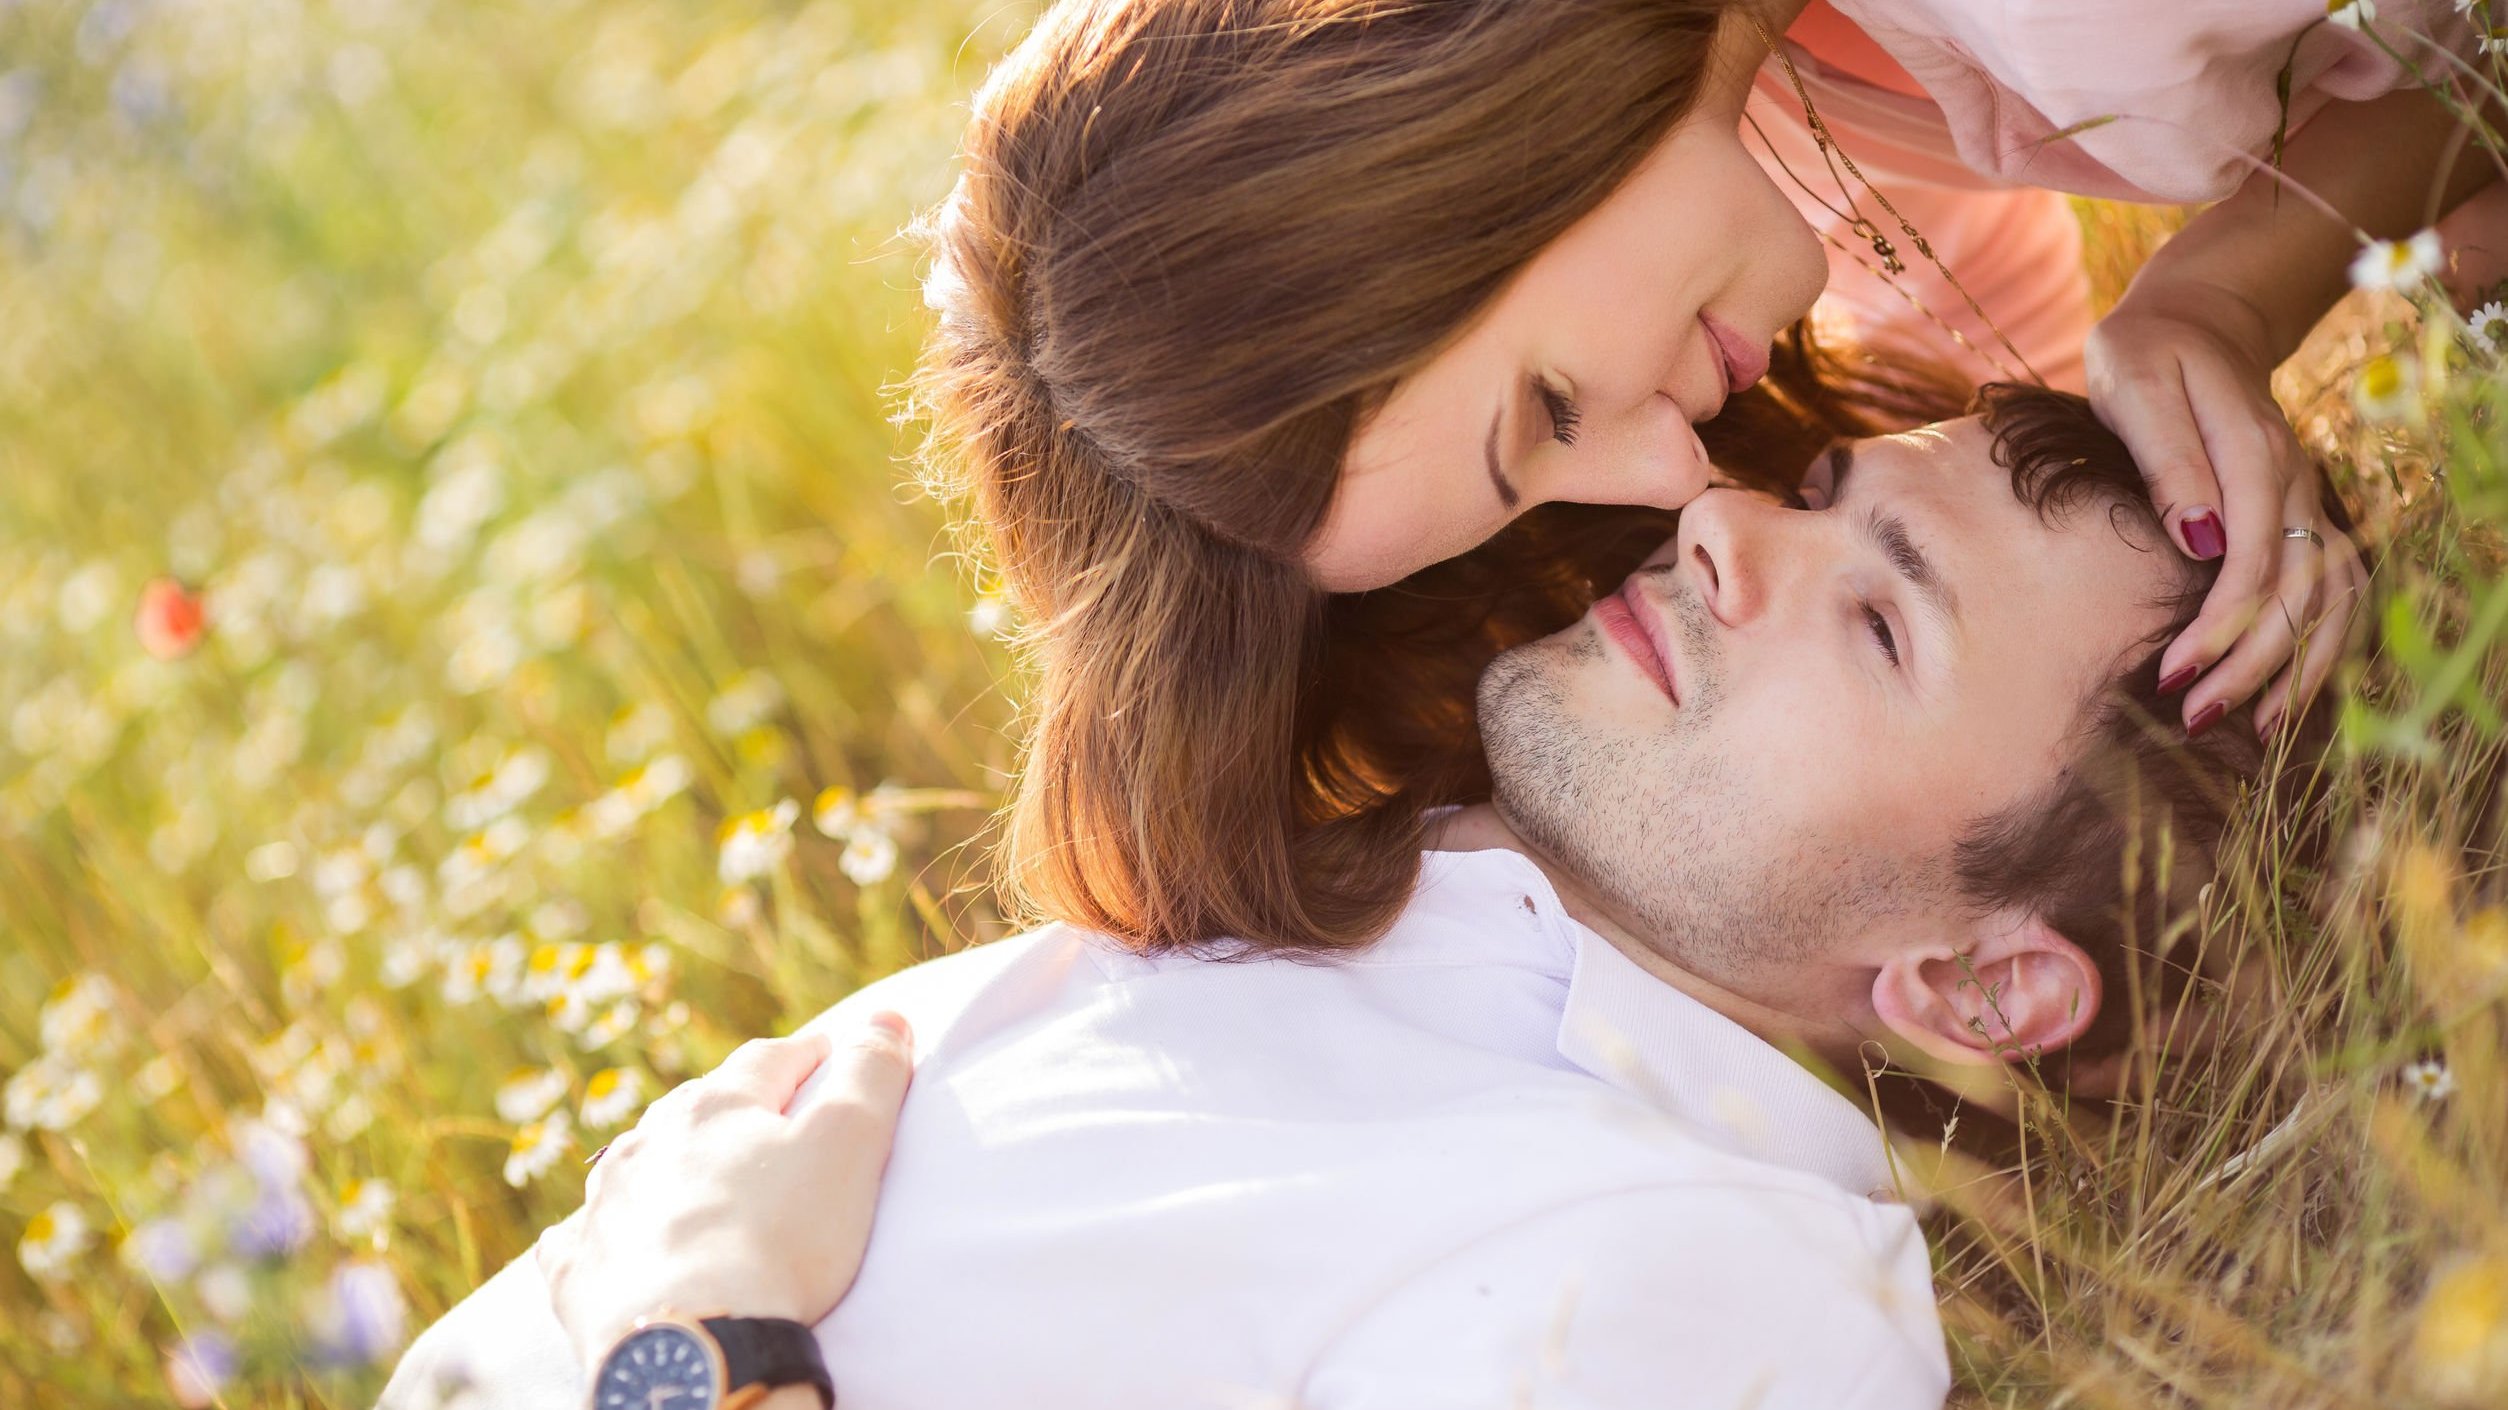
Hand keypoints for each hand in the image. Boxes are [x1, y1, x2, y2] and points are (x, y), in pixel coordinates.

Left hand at [539, 1014, 914, 1370]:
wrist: (692, 1344)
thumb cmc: (779, 1241)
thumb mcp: (849, 1146)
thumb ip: (872, 1074)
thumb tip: (888, 1016)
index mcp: (715, 1107)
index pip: (769, 1060)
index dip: (806, 1054)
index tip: (829, 1052)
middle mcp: (649, 1143)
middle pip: (697, 1106)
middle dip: (732, 1104)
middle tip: (766, 1116)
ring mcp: (606, 1205)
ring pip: (635, 1162)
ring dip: (667, 1161)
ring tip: (693, 1175)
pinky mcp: (579, 1269)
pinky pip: (579, 1236)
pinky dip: (600, 1229)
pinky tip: (604, 1235)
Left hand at [2085, 280, 2366, 736]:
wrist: (2196, 321)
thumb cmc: (2145, 354)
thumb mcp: (2133, 386)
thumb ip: (2167, 460)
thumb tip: (2198, 539)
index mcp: (2253, 451)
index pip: (2253, 558)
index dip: (2220, 624)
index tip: (2172, 675)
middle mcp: (2295, 480)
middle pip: (2297, 589)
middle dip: (2253, 663)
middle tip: (2195, 717)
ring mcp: (2306, 497)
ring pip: (2330, 594)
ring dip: (2298, 664)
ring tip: (2252, 726)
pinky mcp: (2301, 512)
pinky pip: (2334, 586)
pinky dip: (2320, 642)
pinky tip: (2287, 690)